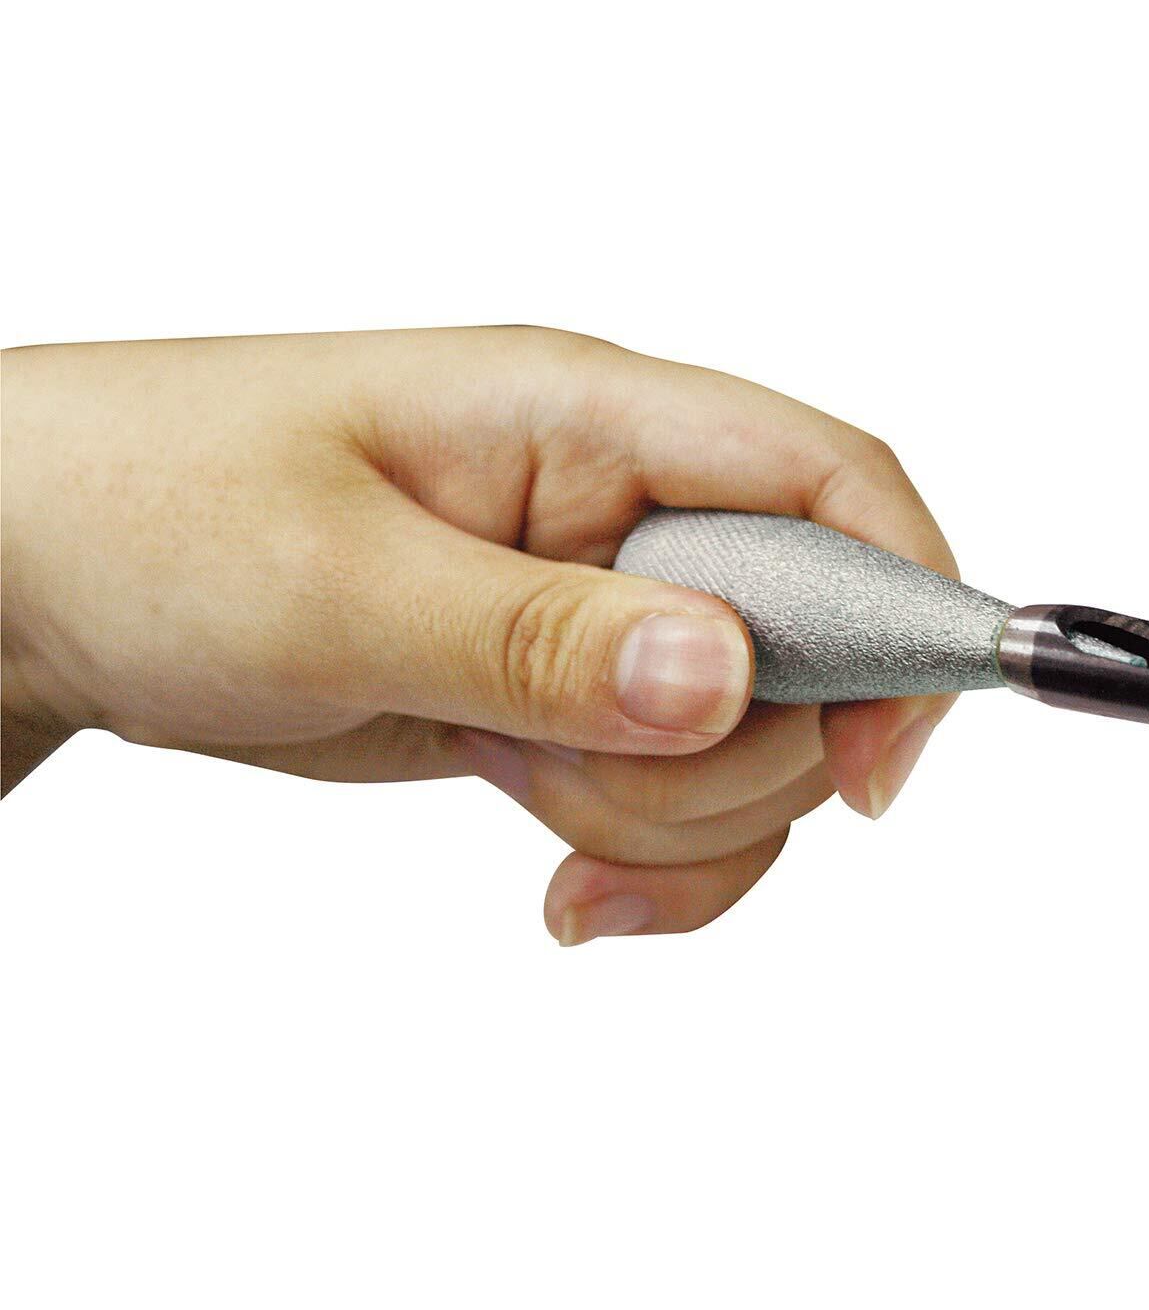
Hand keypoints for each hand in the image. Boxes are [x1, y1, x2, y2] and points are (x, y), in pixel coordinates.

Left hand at [0, 328, 958, 943]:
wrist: (32, 576)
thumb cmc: (147, 510)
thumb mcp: (333, 581)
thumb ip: (540, 636)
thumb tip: (724, 677)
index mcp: (589, 418)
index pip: (832, 484)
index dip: (901, 615)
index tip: (871, 768)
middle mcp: (624, 512)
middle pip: (814, 655)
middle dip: (731, 768)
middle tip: (576, 781)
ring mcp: (600, 612)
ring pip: (752, 752)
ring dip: (671, 828)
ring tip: (521, 808)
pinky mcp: (566, 698)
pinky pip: (678, 802)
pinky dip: (646, 865)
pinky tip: (563, 891)